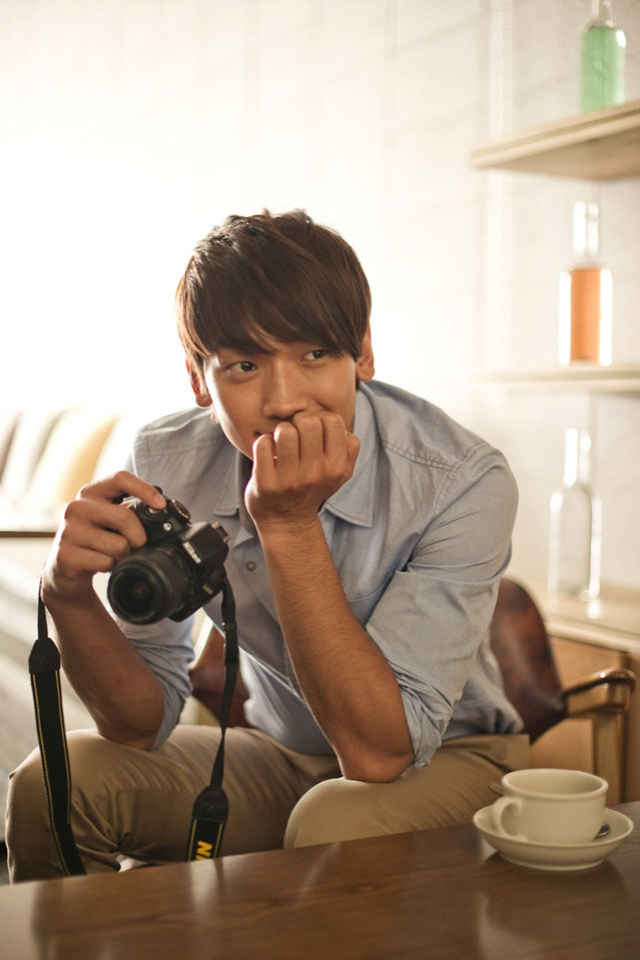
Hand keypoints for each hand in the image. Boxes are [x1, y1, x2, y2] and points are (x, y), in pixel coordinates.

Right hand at [41, 471, 165, 604]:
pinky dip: (111, 567)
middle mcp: (77, 507)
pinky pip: (106, 562)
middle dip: (139, 537)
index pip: (120, 479)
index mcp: (91, 493)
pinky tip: (100, 565)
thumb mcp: (110, 520)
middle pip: (125, 517)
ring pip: (119, 545)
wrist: (65, 568)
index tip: (160, 504)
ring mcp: (69, 531)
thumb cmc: (95, 541)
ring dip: (124, 555)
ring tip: (113, 555)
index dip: (144, 489)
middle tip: (136, 546)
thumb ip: (130, 512)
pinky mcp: (66, 555)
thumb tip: (160, 509)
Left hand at [245, 411, 359, 529]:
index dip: (320, 417)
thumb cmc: (312, 488)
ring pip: (285, 431)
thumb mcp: (340, 474)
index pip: (332, 421)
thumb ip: (349, 449)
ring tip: (281, 442)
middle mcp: (315, 474)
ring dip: (280, 431)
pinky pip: (263, 444)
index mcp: (336, 468)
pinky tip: (267, 453)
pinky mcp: (266, 484)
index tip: (312, 429)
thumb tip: (344, 428)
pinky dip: (263, 443)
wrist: (286, 522)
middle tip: (294, 433)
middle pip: (308, 421)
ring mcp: (290, 480)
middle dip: (298, 420)